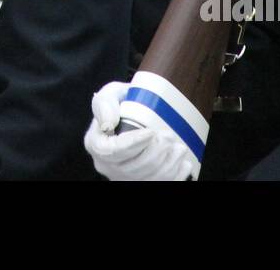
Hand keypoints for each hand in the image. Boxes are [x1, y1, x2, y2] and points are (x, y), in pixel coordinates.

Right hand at [84, 80, 198, 180]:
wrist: (130, 115)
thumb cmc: (121, 104)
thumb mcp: (110, 94)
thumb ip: (105, 103)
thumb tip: (108, 121)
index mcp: (97, 144)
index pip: (114, 151)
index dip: (134, 144)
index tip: (151, 132)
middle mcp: (108, 166)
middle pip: (134, 168)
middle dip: (156, 152)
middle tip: (169, 135)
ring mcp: (124, 177)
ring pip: (149, 178)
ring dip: (168, 163)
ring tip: (178, 147)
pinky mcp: (141, 182)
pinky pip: (160, 184)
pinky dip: (175, 176)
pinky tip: (182, 163)